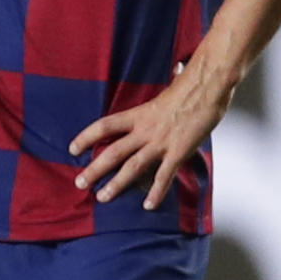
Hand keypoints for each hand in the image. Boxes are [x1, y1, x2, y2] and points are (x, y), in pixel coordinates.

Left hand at [69, 63, 232, 210]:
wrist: (208, 86)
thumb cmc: (190, 85)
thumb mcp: (166, 90)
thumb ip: (161, 95)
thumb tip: (173, 73)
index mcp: (139, 114)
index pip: (105, 126)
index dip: (86, 137)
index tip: (72, 148)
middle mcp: (145, 130)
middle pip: (112, 152)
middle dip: (94, 170)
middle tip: (80, 183)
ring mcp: (161, 142)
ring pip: (132, 168)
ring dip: (116, 184)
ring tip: (102, 197)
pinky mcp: (179, 152)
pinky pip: (164, 176)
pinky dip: (156, 193)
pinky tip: (148, 206)